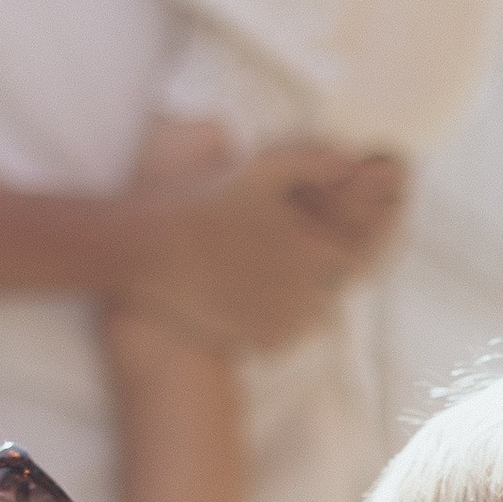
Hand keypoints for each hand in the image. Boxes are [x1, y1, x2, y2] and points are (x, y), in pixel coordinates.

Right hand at [122, 142, 387, 353]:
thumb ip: (313, 162)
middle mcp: (306, 286)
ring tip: (258, 281)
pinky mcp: (258, 340)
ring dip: (297, 302)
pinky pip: (283, 339)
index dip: (338, 248)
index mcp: (313, 245)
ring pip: (311, 317)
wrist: (147, 250)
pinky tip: (245, 304)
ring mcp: (283, 317)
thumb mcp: (261, 169)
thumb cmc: (202, 204)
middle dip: (317, 275)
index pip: (355, 256)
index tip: (312, 240)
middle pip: (334, 287)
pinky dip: (272, 326)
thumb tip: (350, 161)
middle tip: (274, 259)